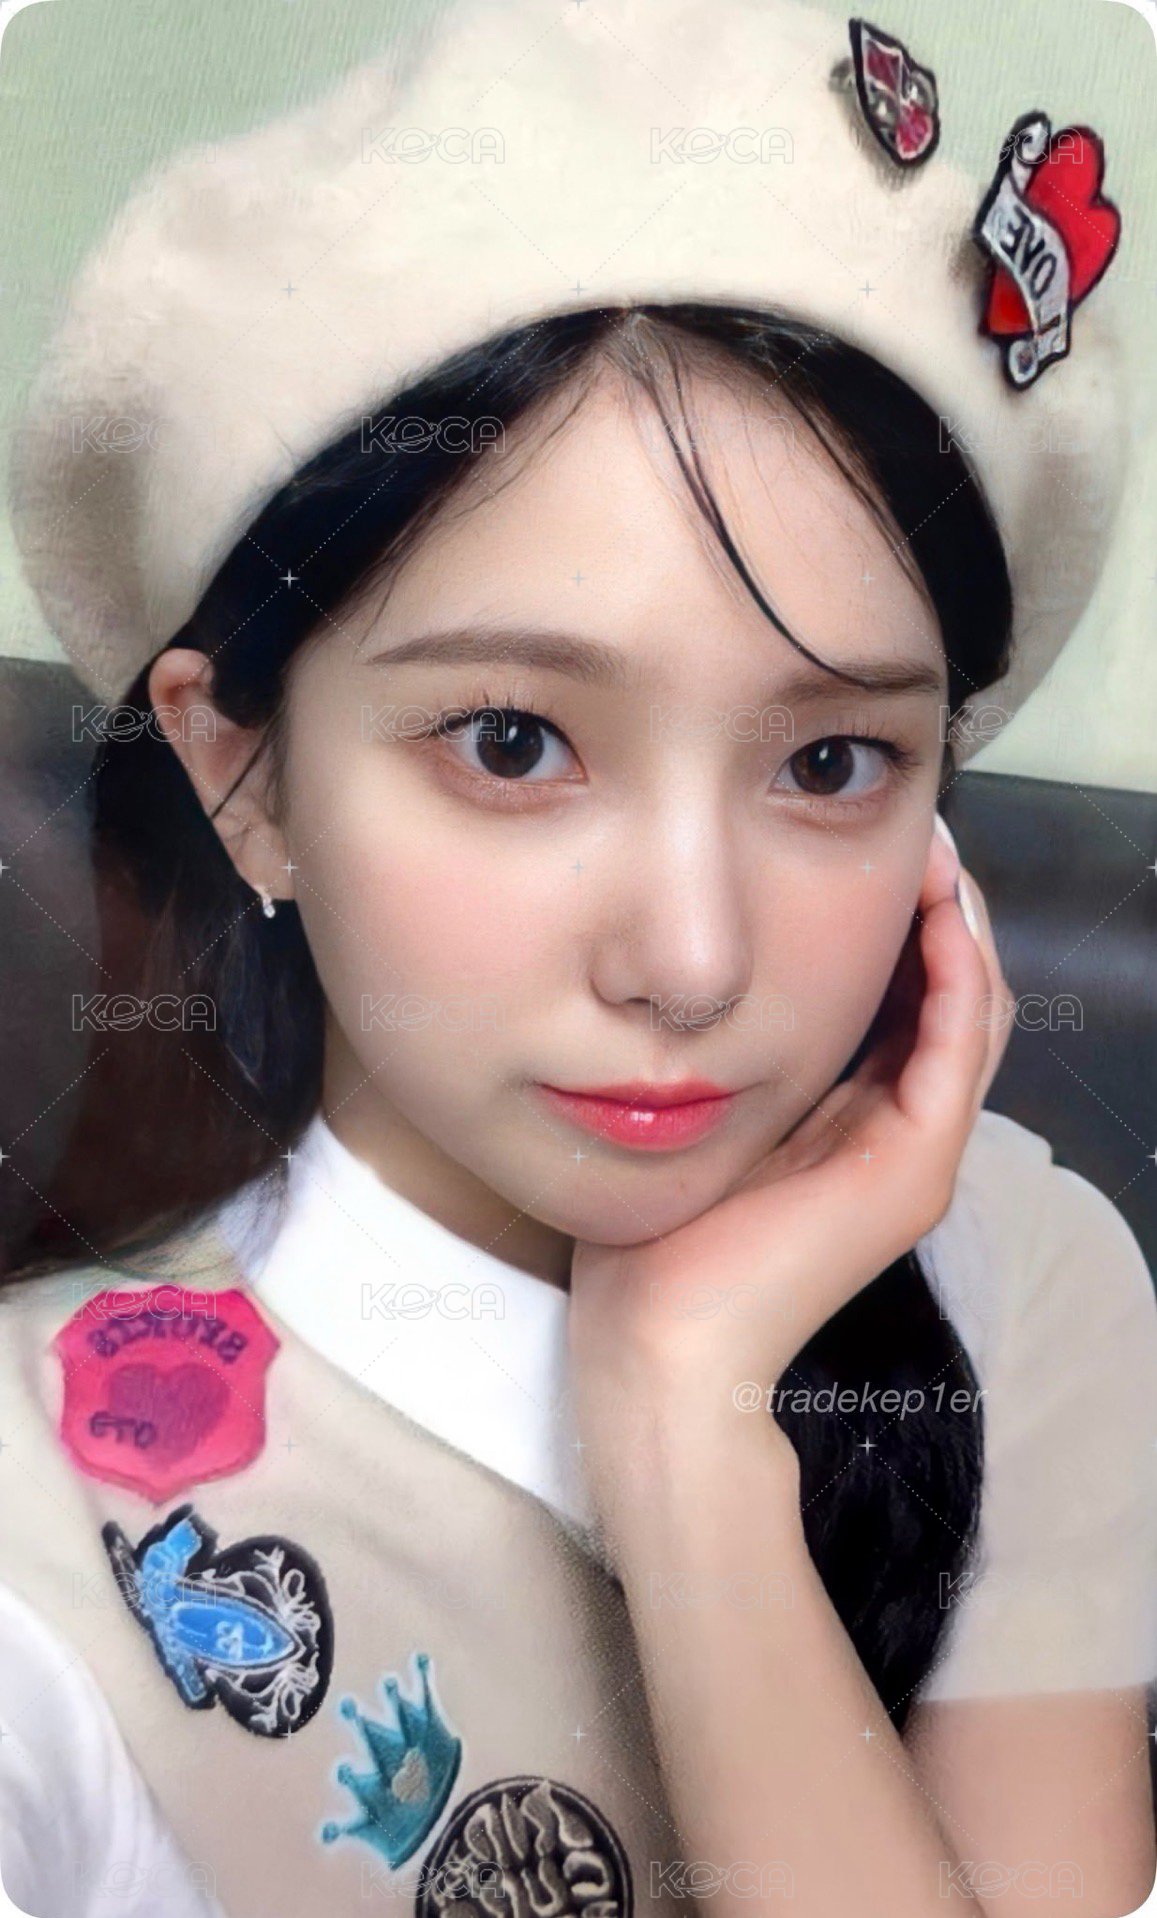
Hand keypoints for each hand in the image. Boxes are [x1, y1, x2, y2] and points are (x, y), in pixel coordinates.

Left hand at [568, 820, 1013, 1503]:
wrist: (659, 1341)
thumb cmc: (654, 1237)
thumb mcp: (694, 1117)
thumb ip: (718, 1053)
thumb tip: (686, 974)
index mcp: (851, 1120)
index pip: (906, 999)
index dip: (902, 919)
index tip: (872, 845)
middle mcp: (897, 1131)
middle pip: (950, 994)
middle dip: (940, 906)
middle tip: (919, 829)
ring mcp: (916, 1152)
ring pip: (972, 1011)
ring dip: (959, 924)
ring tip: (933, 851)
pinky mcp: (916, 1168)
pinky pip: (957, 1047)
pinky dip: (954, 973)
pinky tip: (933, 911)